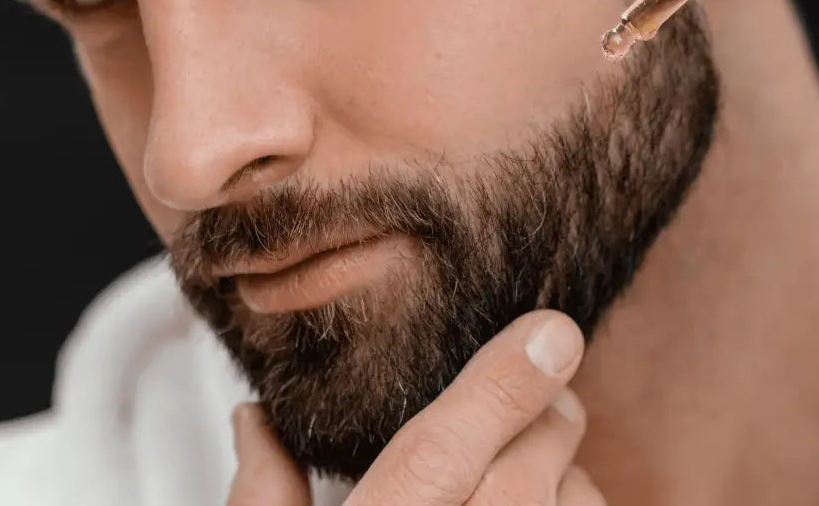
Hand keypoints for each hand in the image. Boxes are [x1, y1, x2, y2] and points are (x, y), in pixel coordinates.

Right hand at [226, 311, 605, 504]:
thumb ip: (260, 496)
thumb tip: (255, 417)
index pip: (436, 460)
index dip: (501, 387)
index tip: (552, 330)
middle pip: (521, 481)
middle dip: (544, 416)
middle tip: (541, 377)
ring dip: (563, 472)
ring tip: (530, 456)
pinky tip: (544, 502)